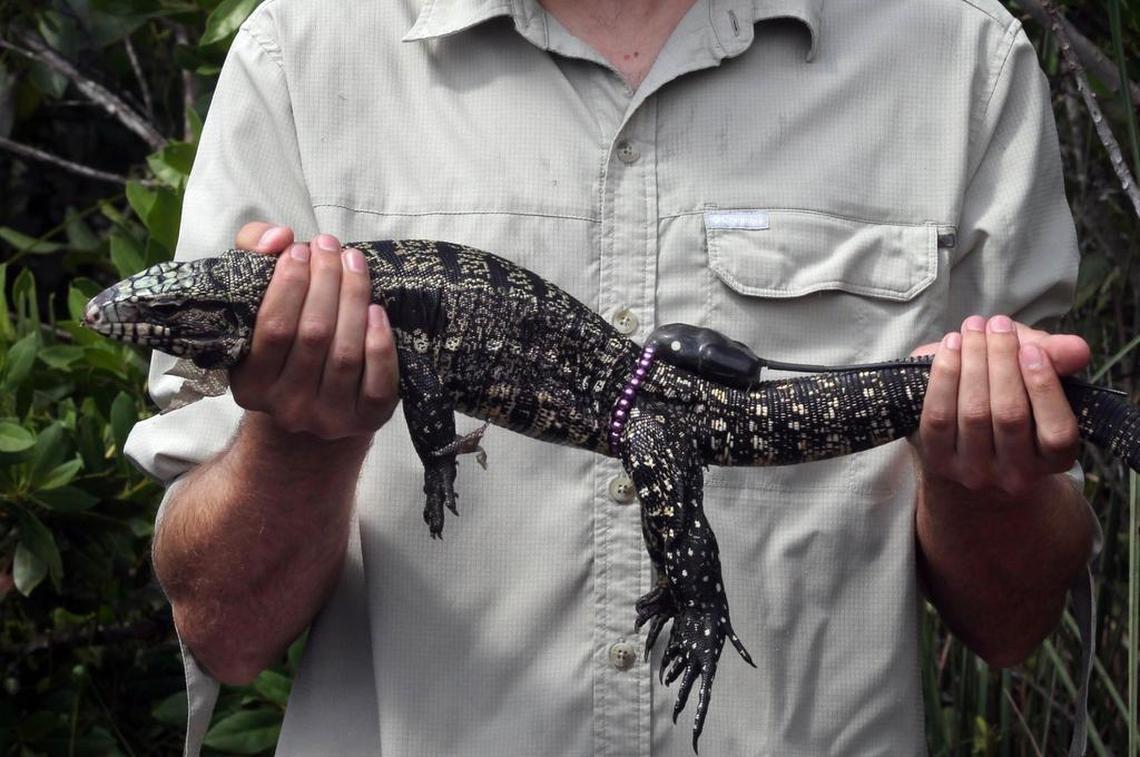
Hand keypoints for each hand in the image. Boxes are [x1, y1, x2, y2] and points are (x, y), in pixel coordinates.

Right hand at [227, 222, 398, 439]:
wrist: (314, 403)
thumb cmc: (283, 341)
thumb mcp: (252, 302)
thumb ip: (250, 256)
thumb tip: (278, 238)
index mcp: (250, 384)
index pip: (273, 328)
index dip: (289, 284)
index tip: (300, 249)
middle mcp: (286, 407)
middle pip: (314, 335)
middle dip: (326, 281)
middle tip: (330, 246)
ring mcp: (328, 417)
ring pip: (346, 353)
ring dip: (354, 300)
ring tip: (354, 263)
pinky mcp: (365, 420)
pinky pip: (378, 382)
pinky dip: (380, 344)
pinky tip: (378, 311)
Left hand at [909, 315, 1090, 497]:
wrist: (965, 446)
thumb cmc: (1011, 403)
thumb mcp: (1038, 381)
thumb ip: (1056, 362)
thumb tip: (1076, 349)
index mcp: (1054, 460)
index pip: (1057, 431)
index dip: (1044, 387)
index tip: (1031, 348)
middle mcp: (1016, 474)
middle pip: (1009, 415)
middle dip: (1002, 362)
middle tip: (997, 325)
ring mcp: (974, 471)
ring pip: (974, 413)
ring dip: (972, 362)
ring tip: (973, 328)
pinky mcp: (938, 461)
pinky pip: (938, 417)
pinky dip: (944, 376)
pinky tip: (950, 346)